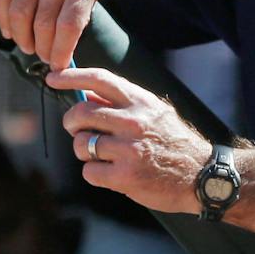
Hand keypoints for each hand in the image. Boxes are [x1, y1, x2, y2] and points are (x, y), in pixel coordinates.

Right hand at [0, 0, 113, 72]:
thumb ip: (87, 3)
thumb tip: (69, 40)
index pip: (69, 26)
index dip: (61, 51)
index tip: (59, 64)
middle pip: (43, 24)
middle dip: (42, 48)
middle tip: (44, 56)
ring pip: (20, 13)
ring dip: (22, 37)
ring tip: (28, 46)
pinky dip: (4, 19)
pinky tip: (10, 31)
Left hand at [52, 66, 210, 215]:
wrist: (202, 177)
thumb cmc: (173, 143)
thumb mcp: (154, 113)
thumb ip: (122, 103)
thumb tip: (86, 93)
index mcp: (140, 101)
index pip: (98, 79)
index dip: (70, 77)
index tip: (52, 77)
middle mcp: (133, 121)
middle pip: (80, 114)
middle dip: (72, 123)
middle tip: (78, 130)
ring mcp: (128, 150)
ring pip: (81, 144)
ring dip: (84, 151)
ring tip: (103, 156)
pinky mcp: (125, 177)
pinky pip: (89, 171)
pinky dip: (94, 174)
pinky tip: (111, 173)